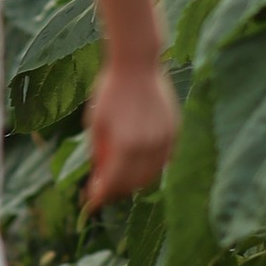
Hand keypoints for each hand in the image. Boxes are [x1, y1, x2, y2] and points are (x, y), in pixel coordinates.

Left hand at [84, 59, 179, 208]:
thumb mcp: (96, 123)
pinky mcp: (173, 131)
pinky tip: (139, 165)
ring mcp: (164, 139)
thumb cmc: (110, 91)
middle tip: (104, 191)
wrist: (137, 63)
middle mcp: (148, 146)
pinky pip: (164, 160)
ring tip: (120, 179)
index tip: (92, 202)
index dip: (101, 196)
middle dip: (117, 191)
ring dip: (135, 182)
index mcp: (126, 145)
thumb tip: (99, 176)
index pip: (113, 183)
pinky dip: (151, 167)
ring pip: (152, 175)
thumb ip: (98, 152)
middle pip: (133, 183)